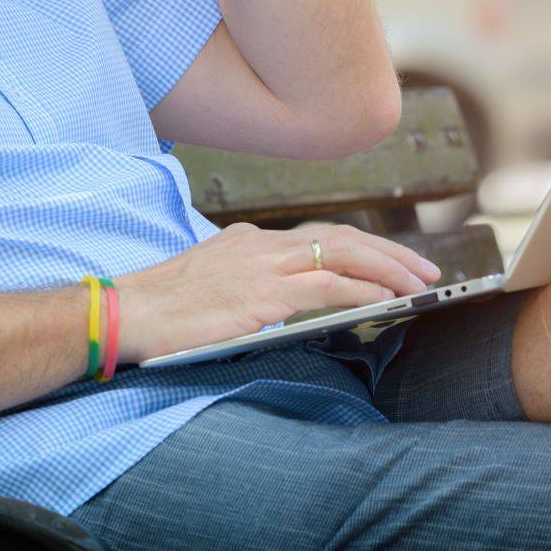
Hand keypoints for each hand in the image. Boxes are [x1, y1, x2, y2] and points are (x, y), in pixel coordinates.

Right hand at [113, 222, 443, 364]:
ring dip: (388, 268)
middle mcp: (263, 244)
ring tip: (419, 283)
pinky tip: (386, 299)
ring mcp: (263, 265)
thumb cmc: (162, 310)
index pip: (322, 236)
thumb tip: (287, 303)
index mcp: (252, 242)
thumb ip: (251, 286)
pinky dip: (362, 289)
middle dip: (390, 252)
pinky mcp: (262, 293)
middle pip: (342, 237)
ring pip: (343, 254)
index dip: (364, 247)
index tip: (394, 261)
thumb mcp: (214, 286)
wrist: (126, 313)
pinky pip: (326, 286)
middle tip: (425, 269)